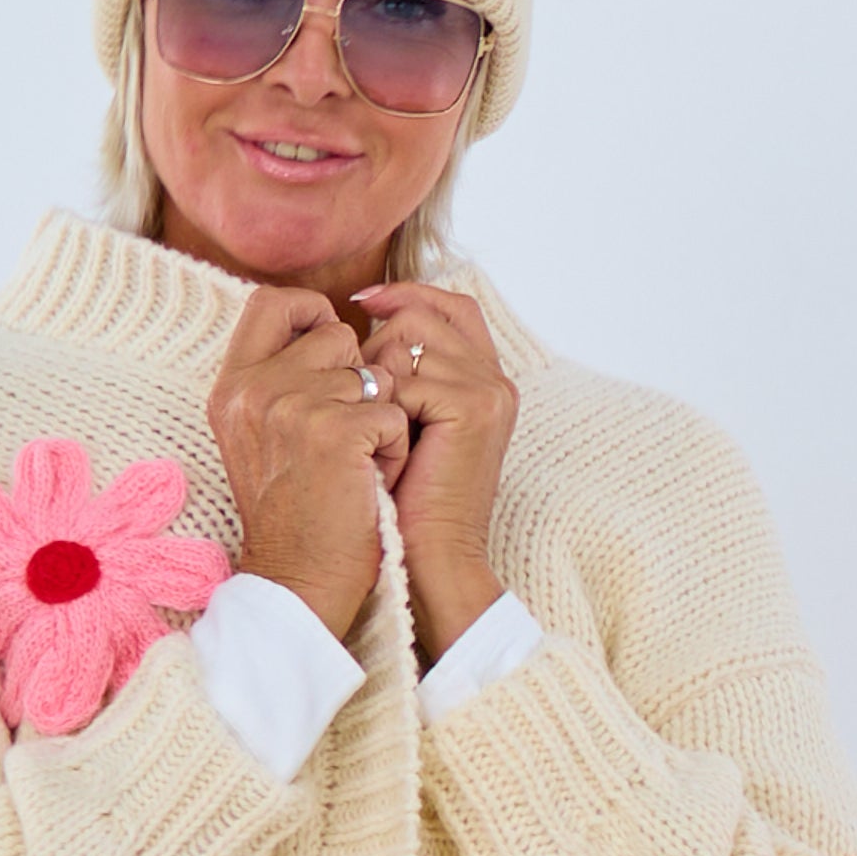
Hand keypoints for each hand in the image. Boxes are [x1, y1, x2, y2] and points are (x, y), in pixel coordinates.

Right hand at [206, 287, 410, 642]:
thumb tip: (332, 327)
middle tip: (343, 441)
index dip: (313, 313)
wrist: (299, 583)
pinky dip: (393, 451)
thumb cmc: (295, 516)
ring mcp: (290, 405)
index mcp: (231, 387)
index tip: (335, 352)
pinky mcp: (333, 430)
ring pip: (372, 374)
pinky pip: (392, 412)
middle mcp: (252, 389)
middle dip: (358, 381)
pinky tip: (369, 484)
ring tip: (356, 466)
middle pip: (336, 335)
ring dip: (379, 418)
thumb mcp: (263, 438)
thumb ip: (281, 380)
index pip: (270, 302)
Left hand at [353, 283, 517, 661]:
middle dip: (380, 345)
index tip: (362, 301)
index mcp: (486, 381)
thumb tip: (360, 322)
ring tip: (378, 429)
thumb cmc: (405, 504)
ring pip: (409, 338)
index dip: (408, 295)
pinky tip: (386, 447)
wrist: (431, 561)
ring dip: (377, 377)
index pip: (451, 305)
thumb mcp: (404, 429)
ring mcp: (490, 390)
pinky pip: (405, 376)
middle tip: (365, 400)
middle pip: (425, 314)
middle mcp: (496, 378)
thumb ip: (401, 377)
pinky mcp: (474, 407)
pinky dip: (383, 409)